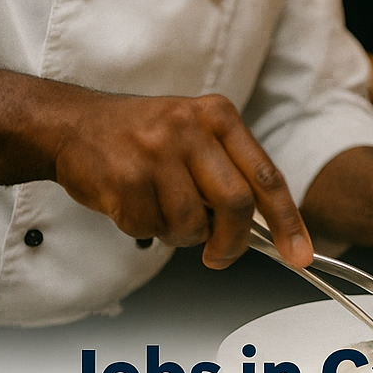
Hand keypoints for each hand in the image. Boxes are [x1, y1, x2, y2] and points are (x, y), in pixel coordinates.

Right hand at [53, 92, 312, 269]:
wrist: (72, 124)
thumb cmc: (142, 137)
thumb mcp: (195, 134)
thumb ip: (230, 172)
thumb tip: (267, 228)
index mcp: (219, 116)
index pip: (266, 176)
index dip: (288, 221)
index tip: (299, 255)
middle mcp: (192, 128)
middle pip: (237, 204)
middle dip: (233, 242)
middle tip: (220, 256)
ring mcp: (157, 151)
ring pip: (193, 223)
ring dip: (181, 235)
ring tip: (163, 213)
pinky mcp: (125, 176)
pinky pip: (151, 228)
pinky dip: (147, 230)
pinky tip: (134, 205)